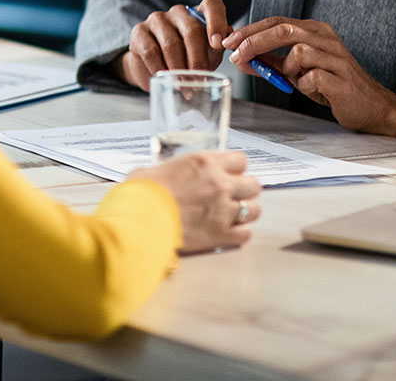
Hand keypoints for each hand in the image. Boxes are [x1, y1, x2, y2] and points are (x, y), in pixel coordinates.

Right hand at [117, 0, 231, 88]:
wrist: (158, 68)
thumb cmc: (189, 58)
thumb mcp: (208, 54)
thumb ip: (220, 47)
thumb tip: (233, 46)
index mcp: (200, 13)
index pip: (212, 5)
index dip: (217, 22)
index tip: (218, 44)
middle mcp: (179, 12)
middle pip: (192, 30)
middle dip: (198, 59)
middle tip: (200, 80)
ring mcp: (157, 19)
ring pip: (171, 44)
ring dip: (179, 69)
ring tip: (185, 86)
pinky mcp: (139, 32)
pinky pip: (151, 52)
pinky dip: (161, 70)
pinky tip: (167, 80)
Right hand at [129, 150, 259, 253]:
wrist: (141, 221)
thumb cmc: (142, 194)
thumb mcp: (153, 171)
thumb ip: (170, 171)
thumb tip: (164, 176)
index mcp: (204, 163)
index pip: (239, 160)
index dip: (234, 168)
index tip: (228, 173)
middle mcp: (220, 184)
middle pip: (253, 185)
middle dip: (244, 190)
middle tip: (231, 195)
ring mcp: (223, 210)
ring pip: (254, 210)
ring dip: (245, 212)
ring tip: (231, 215)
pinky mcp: (221, 234)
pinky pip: (245, 234)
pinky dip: (238, 234)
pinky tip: (227, 233)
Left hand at [224, 17, 395, 136]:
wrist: (370, 106)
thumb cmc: (331, 84)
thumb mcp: (298, 69)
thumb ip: (272, 61)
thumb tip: (241, 57)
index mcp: (315, 30)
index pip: (276, 21)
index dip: (250, 30)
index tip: (229, 41)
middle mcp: (326, 38)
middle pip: (283, 29)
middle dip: (254, 41)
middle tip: (236, 55)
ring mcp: (336, 56)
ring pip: (298, 52)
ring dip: (288, 69)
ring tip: (297, 80)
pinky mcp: (341, 78)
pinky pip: (312, 77)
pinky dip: (304, 85)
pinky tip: (311, 89)